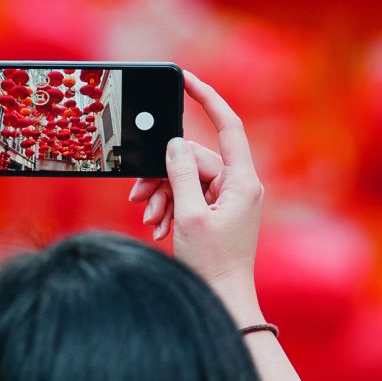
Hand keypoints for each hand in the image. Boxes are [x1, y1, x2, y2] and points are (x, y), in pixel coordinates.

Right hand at [127, 71, 262, 321]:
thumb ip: (181, 174)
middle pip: (195, 159)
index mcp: (243, 181)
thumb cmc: (212, 263)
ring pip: (188, 179)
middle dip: (163, 176)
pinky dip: (172, 208)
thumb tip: (176, 142)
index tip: (186, 79)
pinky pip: (191, 197)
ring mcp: (231, 199)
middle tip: (138, 198)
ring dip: (164, 197)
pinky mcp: (219, 212)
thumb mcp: (189, 215)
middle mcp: (241, 185)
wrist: (224, 301)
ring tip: (150, 220)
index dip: (207, 98)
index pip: (227, 125)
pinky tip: (159, 228)